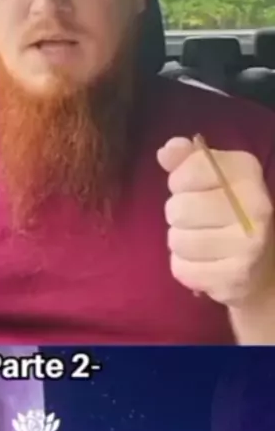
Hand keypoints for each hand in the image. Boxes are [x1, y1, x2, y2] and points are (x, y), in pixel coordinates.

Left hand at [157, 137, 274, 306]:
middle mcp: (256, 206)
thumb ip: (187, 159)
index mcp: (248, 172)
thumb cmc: (228, 211)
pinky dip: (184, 267)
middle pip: (178, 208)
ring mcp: (248, 245)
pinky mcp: (235, 279)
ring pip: (177, 240)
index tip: (193, 188)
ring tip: (201, 241)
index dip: (180, 180)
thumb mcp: (212, 177)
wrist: (264, 265)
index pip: (191, 168)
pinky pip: (181, 269)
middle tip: (197, 219)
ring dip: (180, 241)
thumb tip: (166, 151)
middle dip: (177, 214)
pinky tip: (205, 263)